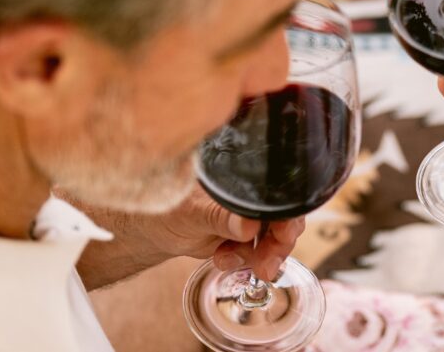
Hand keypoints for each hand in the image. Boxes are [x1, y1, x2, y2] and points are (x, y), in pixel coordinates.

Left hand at [142, 185, 304, 281]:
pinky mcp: (246, 233)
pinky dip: (246, 260)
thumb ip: (219, 217)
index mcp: (245, 176)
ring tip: (230, 260)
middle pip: (286, 216)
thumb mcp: (192, 212)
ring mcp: (252, 213)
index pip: (281, 192)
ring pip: (277, 236)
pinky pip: (261, 251)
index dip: (288, 214)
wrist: (154, 231)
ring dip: (261, 255)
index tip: (284, 236)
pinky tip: (223, 257)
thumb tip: (248, 224)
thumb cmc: (167, 209)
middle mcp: (253, 193)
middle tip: (266, 266)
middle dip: (278, 244)